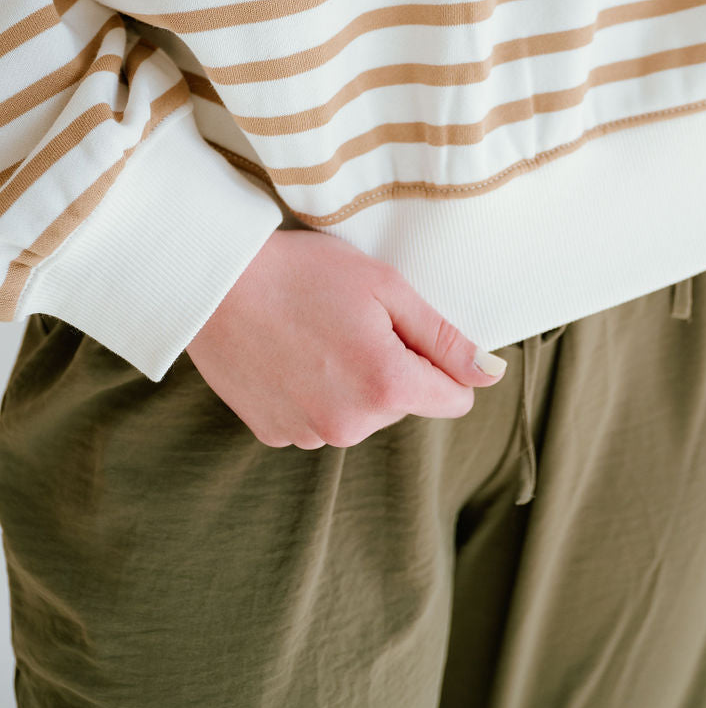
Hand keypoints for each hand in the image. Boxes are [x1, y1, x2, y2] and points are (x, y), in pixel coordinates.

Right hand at [184, 229, 507, 448]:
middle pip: (403, 403)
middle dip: (391, 366)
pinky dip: (314, 391)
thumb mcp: (385, 286)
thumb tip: (489, 373)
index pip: (453, 399)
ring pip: (360, 413)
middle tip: (350, 319)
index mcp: (386, 387)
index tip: (404, 327)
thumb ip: (443, 335)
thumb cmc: (303, 273)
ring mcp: (309, 434)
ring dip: (352, 381)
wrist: (215, 284)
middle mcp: (350, 425)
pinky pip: (319, 418)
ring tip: (315, 332)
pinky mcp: (275, 434)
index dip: (438, 360)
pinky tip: (290, 353)